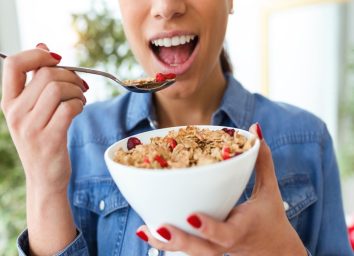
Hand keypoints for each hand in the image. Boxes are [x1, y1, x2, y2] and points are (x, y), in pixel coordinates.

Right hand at [1, 43, 87, 192]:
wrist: (44, 178)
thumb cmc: (42, 140)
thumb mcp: (32, 111)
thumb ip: (36, 80)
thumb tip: (43, 46)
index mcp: (8, 102)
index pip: (13, 64)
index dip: (37, 54)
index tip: (57, 59)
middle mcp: (15, 113)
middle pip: (45, 75)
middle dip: (70, 75)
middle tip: (80, 85)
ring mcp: (31, 127)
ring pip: (57, 89)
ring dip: (77, 90)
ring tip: (81, 99)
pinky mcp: (50, 138)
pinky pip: (69, 108)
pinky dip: (80, 104)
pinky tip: (80, 109)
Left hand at [136, 123, 306, 255]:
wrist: (273, 250)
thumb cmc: (270, 217)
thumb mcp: (270, 189)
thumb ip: (262, 160)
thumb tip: (255, 129)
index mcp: (241, 228)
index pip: (225, 233)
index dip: (209, 227)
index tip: (191, 216)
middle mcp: (225, 244)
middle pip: (201, 249)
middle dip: (180, 240)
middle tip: (160, 227)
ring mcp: (214, 249)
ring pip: (189, 252)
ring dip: (166, 244)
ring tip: (144, 230)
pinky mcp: (206, 248)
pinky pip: (186, 248)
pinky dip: (166, 243)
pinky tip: (146, 231)